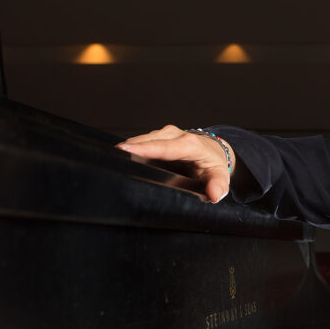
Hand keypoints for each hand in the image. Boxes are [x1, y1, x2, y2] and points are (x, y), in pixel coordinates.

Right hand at [117, 125, 232, 202]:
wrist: (213, 151)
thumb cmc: (213, 165)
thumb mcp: (220, 176)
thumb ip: (218, 186)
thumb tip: (214, 193)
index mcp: (191, 144)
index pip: (167, 146)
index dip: (146, 148)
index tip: (127, 150)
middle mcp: (176, 135)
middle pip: (149, 141)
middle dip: (129, 148)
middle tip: (109, 160)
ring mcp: (164, 134)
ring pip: (141, 140)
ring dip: (127, 149)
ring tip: (110, 160)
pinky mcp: (155, 137)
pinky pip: (140, 142)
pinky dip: (130, 149)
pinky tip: (118, 159)